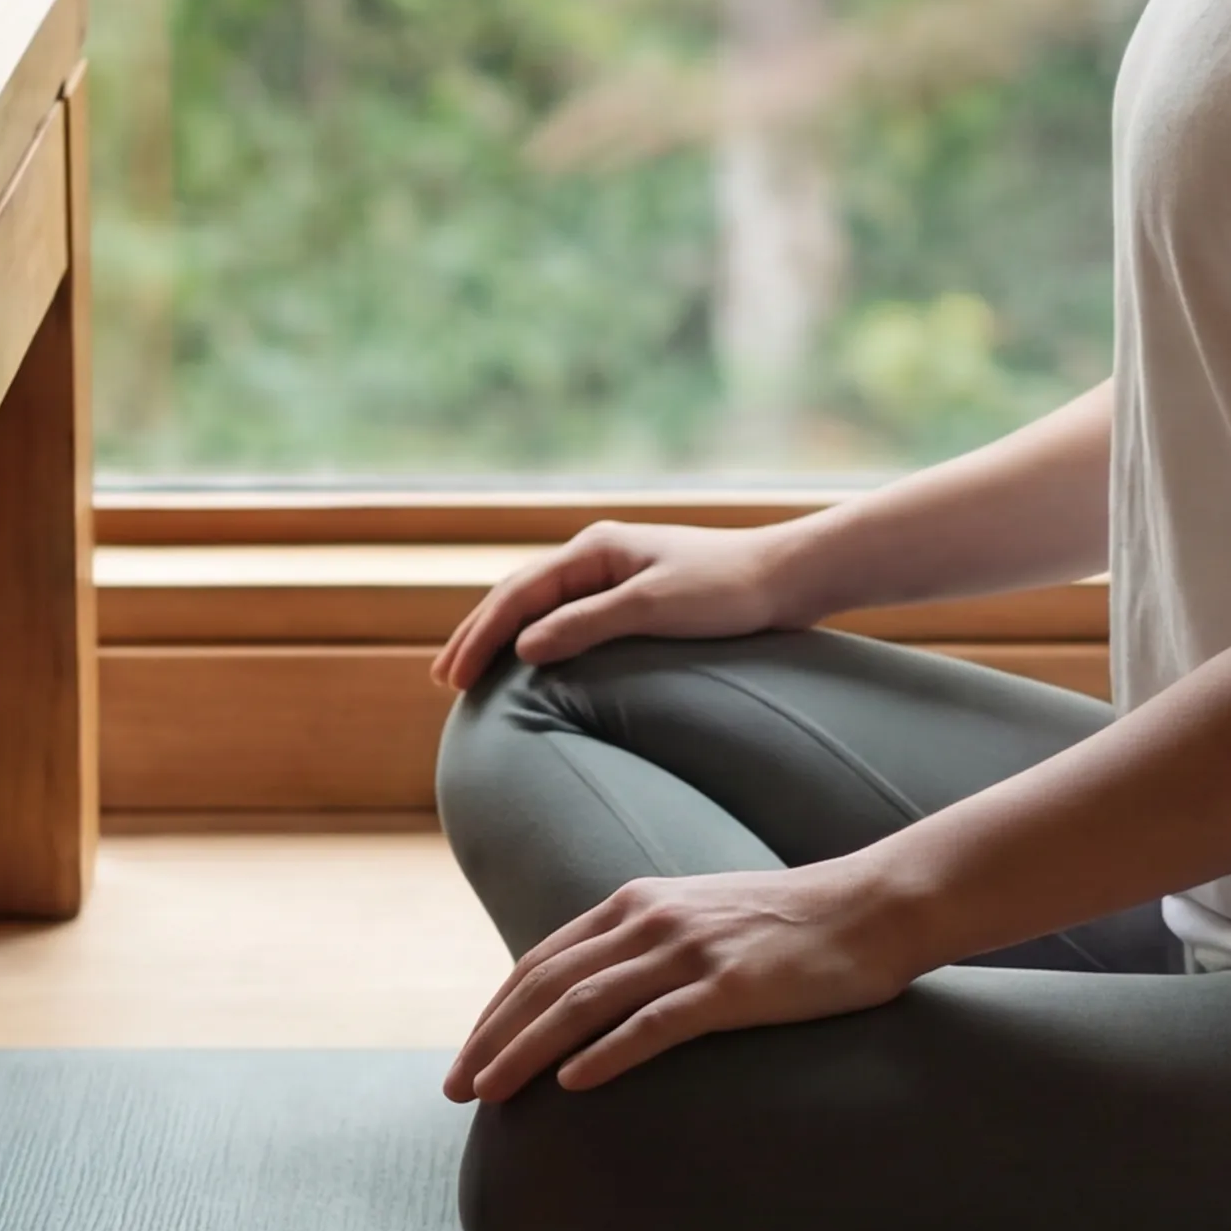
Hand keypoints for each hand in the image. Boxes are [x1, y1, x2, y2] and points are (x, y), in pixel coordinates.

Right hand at [430, 519, 811, 690]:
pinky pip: (568, 617)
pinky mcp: (635, 596)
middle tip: (443, 681)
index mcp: (594, 550)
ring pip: (541, 606)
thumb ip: (586, 624)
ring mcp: (615, 575)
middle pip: (520, 597)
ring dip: (503, 638)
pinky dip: (538, 639)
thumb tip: (524, 646)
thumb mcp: (652, 608)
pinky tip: (530, 664)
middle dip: (478, 636)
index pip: (518, 595)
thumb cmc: (725, 590)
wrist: (786, 578)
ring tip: (471, 673)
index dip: (481, 637)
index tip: (453, 679)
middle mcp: (598, 556)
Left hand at [445, 860, 932, 1100]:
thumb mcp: (700, 918)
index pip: (542, 961)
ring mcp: (690, 952)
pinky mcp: (730, 987)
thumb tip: (598, 999)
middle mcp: (652, 920)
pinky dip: (606, 1053)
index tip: (467, 1059)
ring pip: (583, 1003)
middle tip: (457, 1091)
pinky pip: (653, 1024)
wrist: (870, 908)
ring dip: (526, 1051)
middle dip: (493, 1039)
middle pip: (547, 984)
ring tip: (491, 1095)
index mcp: (638, 903)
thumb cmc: (788, 926)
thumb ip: (647, 947)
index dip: (496, 1012)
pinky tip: (573, 1084)